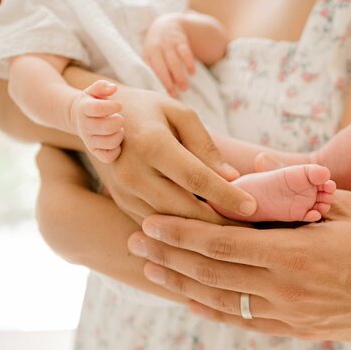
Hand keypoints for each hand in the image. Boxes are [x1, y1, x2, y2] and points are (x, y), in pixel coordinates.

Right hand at [69, 80, 123, 162]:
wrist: (77, 117)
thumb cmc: (92, 102)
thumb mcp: (93, 91)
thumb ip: (102, 86)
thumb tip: (113, 88)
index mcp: (84, 109)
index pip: (98, 108)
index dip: (113, 106)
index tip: (118, 105)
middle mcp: (84, 126)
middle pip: (107, 127)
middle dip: (119, 121)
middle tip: (118, 118)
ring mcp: (88, 141)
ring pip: (110, 142)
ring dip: (119, 135)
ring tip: (117, 129)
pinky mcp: (94, 152)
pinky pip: (108, 157)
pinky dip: (116, 150)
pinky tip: (115, 140)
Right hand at [86, 86, 255, 223]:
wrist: (97, 119)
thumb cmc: (150, 112)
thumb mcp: (180, 114)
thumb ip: (206, 146)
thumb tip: (231, 178)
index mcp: (151, 144)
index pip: (195, 178)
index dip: (226, 195)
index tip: (253, 207)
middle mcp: (133, 173)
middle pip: (183, 209)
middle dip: (219, 224)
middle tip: (251, 230)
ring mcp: (124, 193)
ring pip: (169, 225)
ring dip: (202, 234)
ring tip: (235, 237)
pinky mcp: (122, 205)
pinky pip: (156, 227)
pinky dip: (182, 234)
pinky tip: (207, 236)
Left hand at [127, 190, 350, 340]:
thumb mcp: (346, 206)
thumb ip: (296, 188)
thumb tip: (255, 162)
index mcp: (293, 253)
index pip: (222, 244)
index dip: (181, 234)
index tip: (150, 224)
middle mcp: (282, 288)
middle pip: (210, 273)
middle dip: (168, 257)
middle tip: (135, 243)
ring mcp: (286, 314)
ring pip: (219, 301)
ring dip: (180, 286)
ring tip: (150, 271)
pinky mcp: (293, 329)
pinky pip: (241, 322)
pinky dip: (211, 311)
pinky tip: (188, 301)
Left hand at [143, 14, 194, 96]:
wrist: (166, 24)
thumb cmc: (157, 48)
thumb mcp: (150, 55)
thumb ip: (152, 70)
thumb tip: (156, 93)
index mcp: (146, 54)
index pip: (150, 71)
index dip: (156, 83)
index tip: (161, 96)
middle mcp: (156, 48)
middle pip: (161, 67)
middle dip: (167, 82)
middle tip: (174, 95)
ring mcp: (168, 43)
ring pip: (173, 62)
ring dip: (179, 76)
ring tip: (184, 88)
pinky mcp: (180, 40)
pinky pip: (185, 52)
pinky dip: (189, 63)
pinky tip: (192, 73)